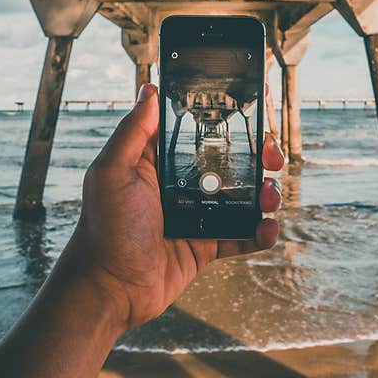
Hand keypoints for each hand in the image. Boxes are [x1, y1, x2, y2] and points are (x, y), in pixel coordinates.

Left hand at [60, 83, 284, 331]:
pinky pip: (242, 234)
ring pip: (243, 196)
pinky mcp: (206, 244)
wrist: (109, 289)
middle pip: (231, 160)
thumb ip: (133, 131)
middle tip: (272, 156)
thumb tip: (149, 89)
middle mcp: (181, 184)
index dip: (227, 118)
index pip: (198, 129)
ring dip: (266, 193)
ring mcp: (197, 215)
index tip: (255, 107)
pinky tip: (266, 228)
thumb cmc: (104, 228)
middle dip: (258, 155)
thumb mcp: (112, 171)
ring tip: (270, 198)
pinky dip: (259, 232)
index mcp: (159, 161)